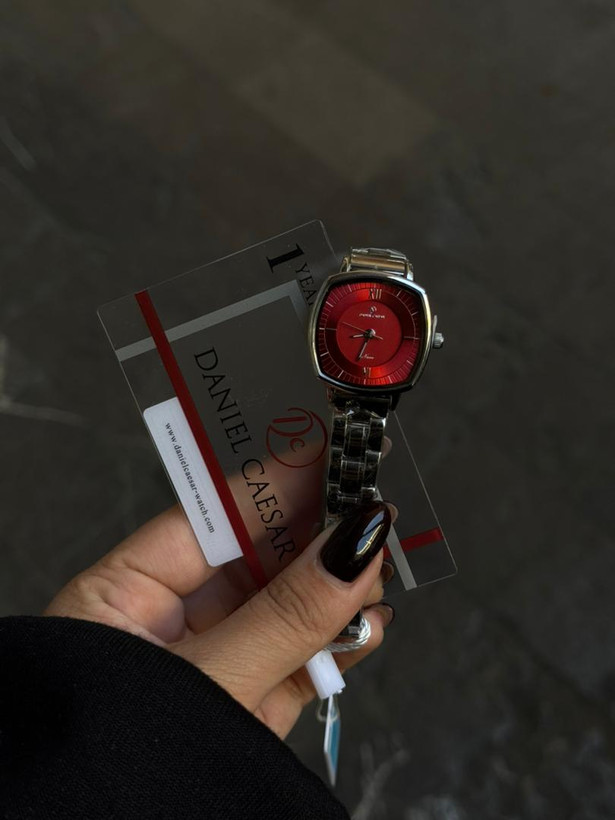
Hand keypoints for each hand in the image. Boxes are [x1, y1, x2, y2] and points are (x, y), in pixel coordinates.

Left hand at [45, 501, 394, 738]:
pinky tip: (370, 624)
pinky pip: (304, 657)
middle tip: (372, 508)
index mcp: (127, 595)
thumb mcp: (204, 680)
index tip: (333, 452)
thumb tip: (353, 546)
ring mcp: (219, 661)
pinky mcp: (253, 704)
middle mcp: (174, 621)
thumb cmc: (115, 761)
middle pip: (259, 556)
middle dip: (319, 533)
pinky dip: (342, 641)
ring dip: (340, 587)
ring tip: (380, 568)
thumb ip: (283, 617)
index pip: (212, 517)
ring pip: (289, 604)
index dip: (276, 481)